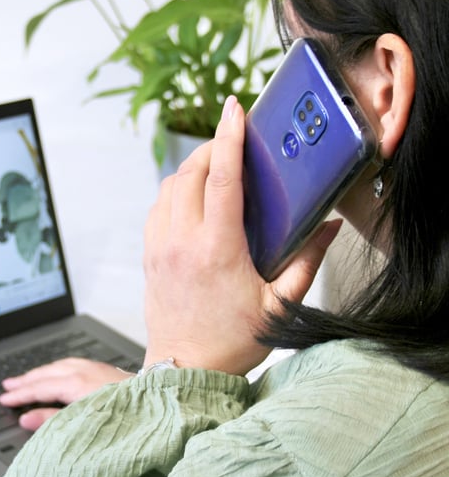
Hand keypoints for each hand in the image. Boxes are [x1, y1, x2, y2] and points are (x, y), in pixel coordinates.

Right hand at [0, 358, 133, 430]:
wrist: (158, 402)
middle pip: (46, 372)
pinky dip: (56, 367)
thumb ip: (52, 420)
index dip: (20, 394)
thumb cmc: (125, 414)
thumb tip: (26, 418)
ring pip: (58, 364)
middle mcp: (83, 370)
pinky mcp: (103, 367)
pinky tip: (56, 371)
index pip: (39, 387)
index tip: (4, 399)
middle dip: (26, 379)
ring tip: (26, 378)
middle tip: (7, 386)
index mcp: (76, 382)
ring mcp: (94, 366)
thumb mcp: (83, 422)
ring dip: (40, 371)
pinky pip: (71, 362)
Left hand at [143, 96, 340, 375]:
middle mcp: (182, 241)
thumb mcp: (280, 305)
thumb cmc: (232, 341)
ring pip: (168, 185)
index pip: (222, 177)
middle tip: (232, 141)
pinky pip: (157, 207)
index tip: (235, 108)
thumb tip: (328, 227)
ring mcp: (160, 246)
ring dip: (191, 168)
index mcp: (217, 248)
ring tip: (215, 169)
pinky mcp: (149, 254)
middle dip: (211, 146)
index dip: (230, 136)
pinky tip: (193, 200)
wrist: (184, 368)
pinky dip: (174, 191)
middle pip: (190, 171)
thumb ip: (307, 262)